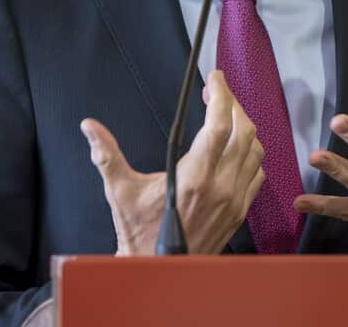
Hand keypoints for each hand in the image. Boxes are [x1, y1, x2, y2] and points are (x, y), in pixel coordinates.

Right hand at [80, 70, 265, 254]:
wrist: (158, 270)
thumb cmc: (139, 232)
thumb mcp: (120, 191)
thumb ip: (106, 155)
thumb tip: (89, 127)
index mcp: (194, 177)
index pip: (219, 125)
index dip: (221, 95)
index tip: (215, 79)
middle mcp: (220, 186)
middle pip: (243, 131)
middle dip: (234, 104)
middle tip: (218, 92)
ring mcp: (234, 199)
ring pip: (255, 150)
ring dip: (244, 127)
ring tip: (226, 114)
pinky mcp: (240, 211)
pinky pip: (257, 173)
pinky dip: (251, 153)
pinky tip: (236, 147)